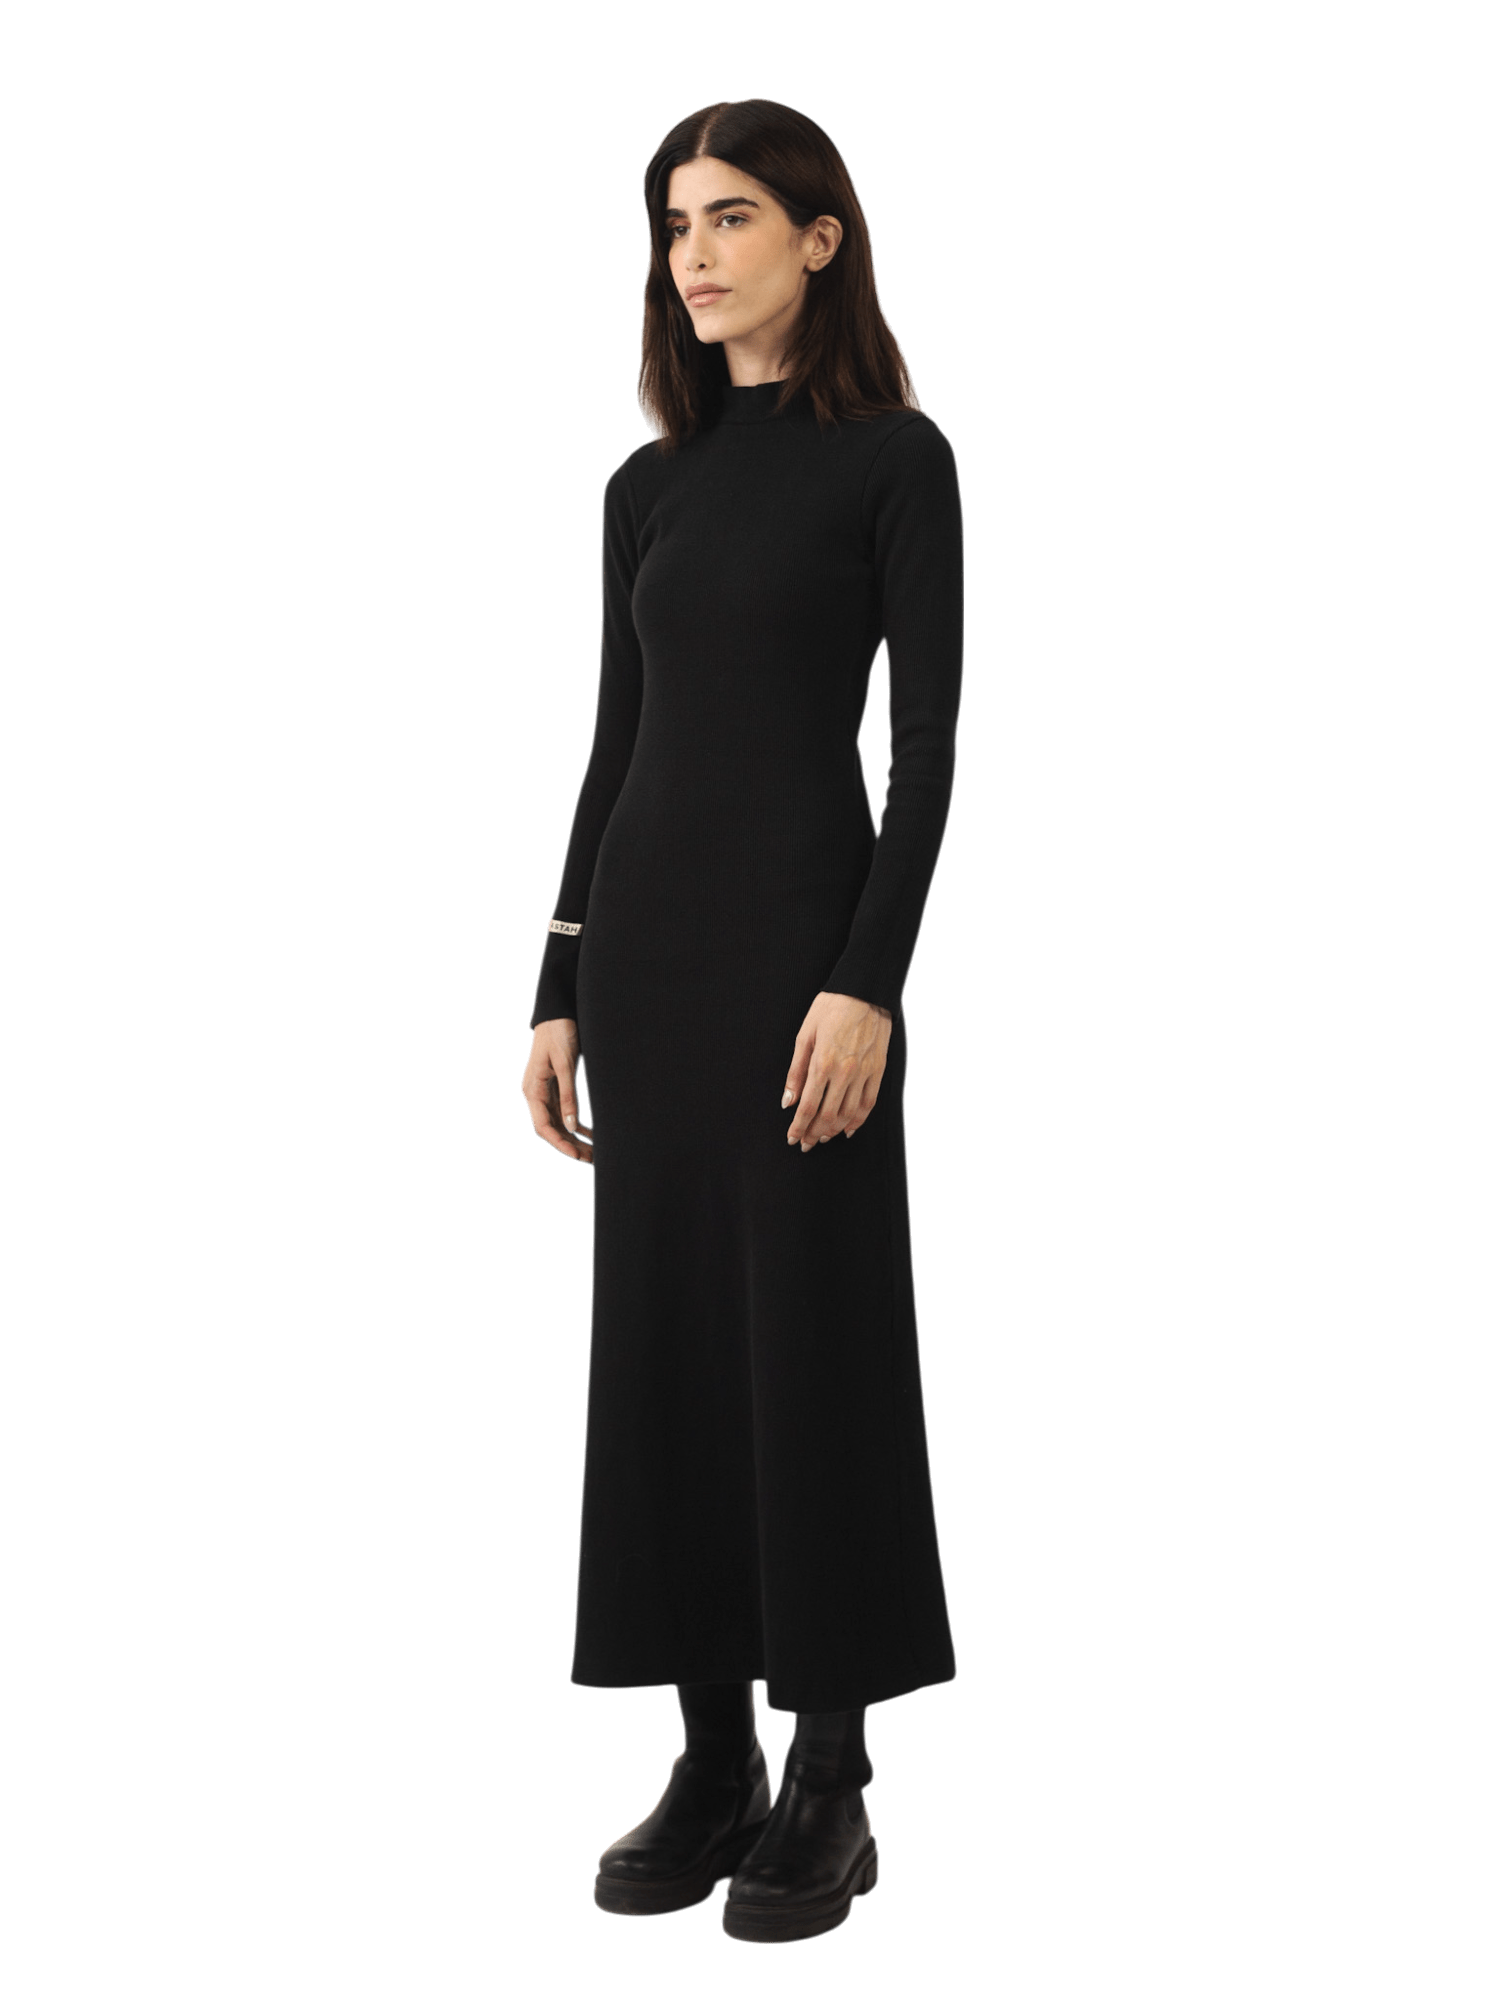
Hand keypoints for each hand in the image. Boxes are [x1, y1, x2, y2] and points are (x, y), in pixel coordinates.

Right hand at [521, 1018, 593, 1163]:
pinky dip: (577, 1125)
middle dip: (570, 1145)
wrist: (558, 1012)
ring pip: (560, 1123)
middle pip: (552, 1128)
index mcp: (533, 1090)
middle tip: (591, 1158)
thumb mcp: (565, 1065)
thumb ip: (568, 1095)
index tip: (576, 1154)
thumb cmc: (558, 1033)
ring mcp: (546, 1092)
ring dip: (575, 1138)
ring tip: (594, 1151)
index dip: (560, 1143)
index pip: (543, 1126)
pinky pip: (565, 1112)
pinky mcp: (556, 1087)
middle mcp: (536, 1095)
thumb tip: (572, 1127)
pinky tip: (591, 1134)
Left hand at [782, 991, 892, 1151]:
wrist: (865, 991)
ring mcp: (864, 1073)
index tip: (792, 1138)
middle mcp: (844, 1072)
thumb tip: (788, 1100)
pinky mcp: (878, 1070)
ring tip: (822, 1137)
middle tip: (805, 1143)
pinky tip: (848, 1128)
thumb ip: (795, 1072)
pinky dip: (858, 1120)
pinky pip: (868, 1103)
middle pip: (827, 1116)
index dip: (798, 1127)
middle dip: (814, 1134)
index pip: (808, 1107)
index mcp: (822, 1063)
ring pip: (848, 1114)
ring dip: (833, 1130)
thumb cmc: (831, 1008)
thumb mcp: (804, 1035)